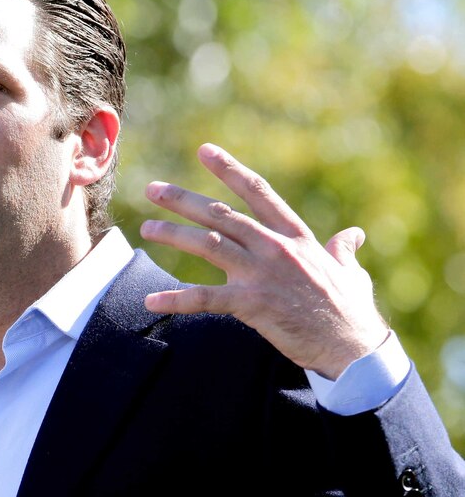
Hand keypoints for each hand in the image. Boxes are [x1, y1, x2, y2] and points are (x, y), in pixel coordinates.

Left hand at [140, 143, 388, 379]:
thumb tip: (354, 234)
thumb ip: (344, 250)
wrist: (353, 350)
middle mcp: (275, 247)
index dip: (229, 169)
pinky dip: (176, 298)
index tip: (204, 150)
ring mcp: (262, 274)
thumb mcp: (350, 272)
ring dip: (173, 234)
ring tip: (146, 228)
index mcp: (295, 236)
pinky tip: (151, 300)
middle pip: (221, 213)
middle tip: (153, 188)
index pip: (258, 192)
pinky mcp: (252, 304)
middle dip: (183, 200)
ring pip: (208, 244)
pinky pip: (205, 298)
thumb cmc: (351, 313)